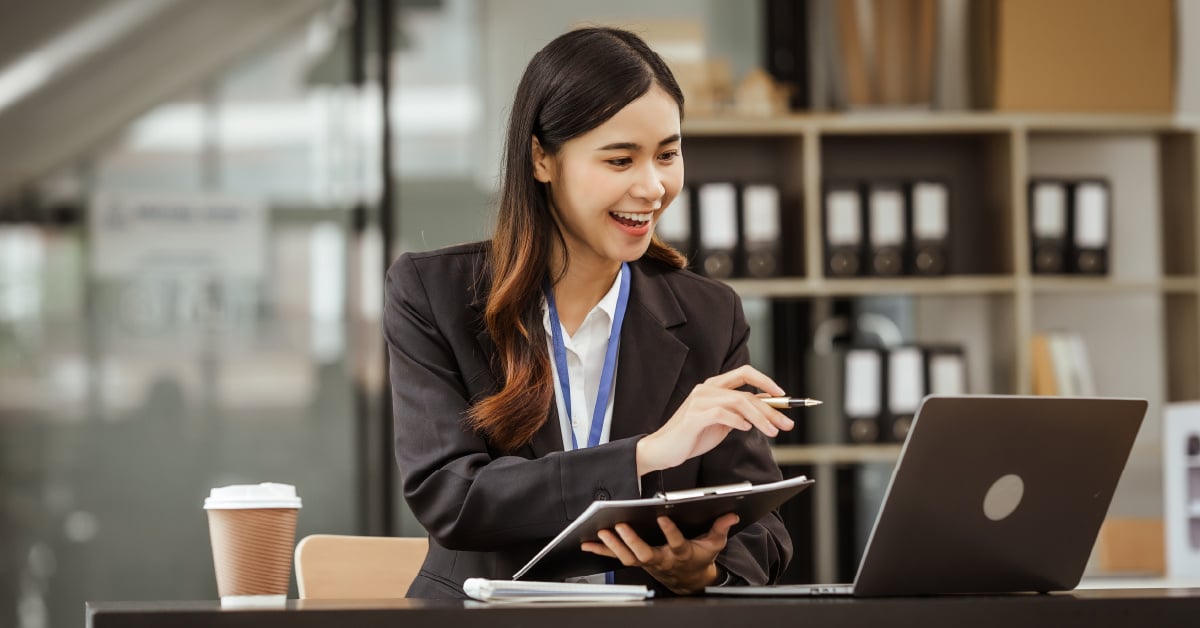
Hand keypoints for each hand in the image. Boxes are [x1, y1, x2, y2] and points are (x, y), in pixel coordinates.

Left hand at [580, 513, 738, 594]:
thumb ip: (720, 528)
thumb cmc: (699, 557)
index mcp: (682, 553)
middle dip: (631, 540)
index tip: (663, 517)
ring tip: (602, 531)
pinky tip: (587, 543)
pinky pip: (616, 557)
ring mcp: (648, 562)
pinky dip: (601, 550)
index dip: (670, 532)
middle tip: (620, 525)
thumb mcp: (713, 544)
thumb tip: (732, 513)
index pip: (677, 543)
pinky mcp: (637, 561)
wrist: (689, 579)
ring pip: (628, 557)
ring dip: (614, 545)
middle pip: (645, 553)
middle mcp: (662, 559)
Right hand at [636, 365, 793, 474]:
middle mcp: (706, 389)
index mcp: (713, 387)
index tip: (783, 395)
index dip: (766, 381)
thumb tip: (766, 406)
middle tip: (786, 423)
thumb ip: (740, 412)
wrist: (664, 449)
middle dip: (771, 409)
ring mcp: (699, 401)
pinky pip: (722, 414)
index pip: (744, 373)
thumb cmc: (692, 436)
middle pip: (746, 392)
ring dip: (760, 418)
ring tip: (771, 431)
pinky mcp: (694, 416)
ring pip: (739, 402)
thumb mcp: (722, 422)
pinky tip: (746, 429)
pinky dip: (739, 421)